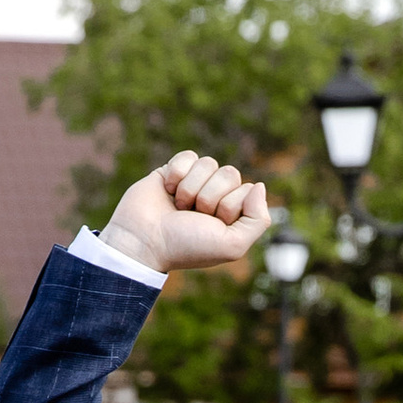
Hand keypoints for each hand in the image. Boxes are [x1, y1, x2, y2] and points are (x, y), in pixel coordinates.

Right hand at [101, 151, 271, 275]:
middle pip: (230, 173)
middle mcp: (215, 197)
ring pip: (209, 163)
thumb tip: (259, 186)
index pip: (247, 190)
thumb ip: (257, 220)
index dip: (229, 206)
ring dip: (191, 187)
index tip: (212, 224)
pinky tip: (167, 190)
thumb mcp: (232, 245)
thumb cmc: (186, 246)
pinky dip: (177, 173)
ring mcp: (194, 183)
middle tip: (193, 216)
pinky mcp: (173, 171)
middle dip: (210, 196)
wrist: (143, 241)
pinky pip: (188, 156)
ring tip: (178, 207)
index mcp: (231, 215)